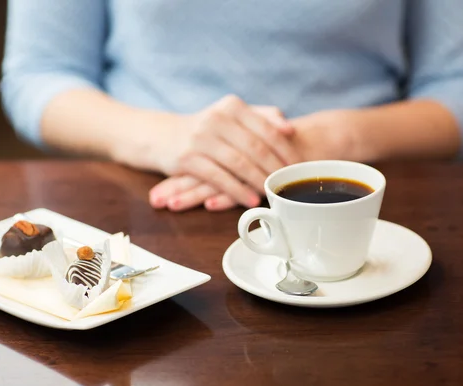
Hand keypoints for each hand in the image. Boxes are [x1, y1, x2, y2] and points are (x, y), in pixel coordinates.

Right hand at [149, 104, 297, 210]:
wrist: (162, 136)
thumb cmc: (207, 129)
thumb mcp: (231, 116)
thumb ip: (262, 117)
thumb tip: (289, 129)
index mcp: (232, 106)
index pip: (267, 129)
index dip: (286, 150)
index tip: (300, 167)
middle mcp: (216, 118)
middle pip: (255, 146)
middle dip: (276, 168)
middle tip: (290, 185)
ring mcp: (201, 138)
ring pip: (238, 163)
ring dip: (258, 180)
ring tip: (273, 194)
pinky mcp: (187, 159)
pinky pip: (218, 178)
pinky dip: (237, 191)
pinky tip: (250, 201)